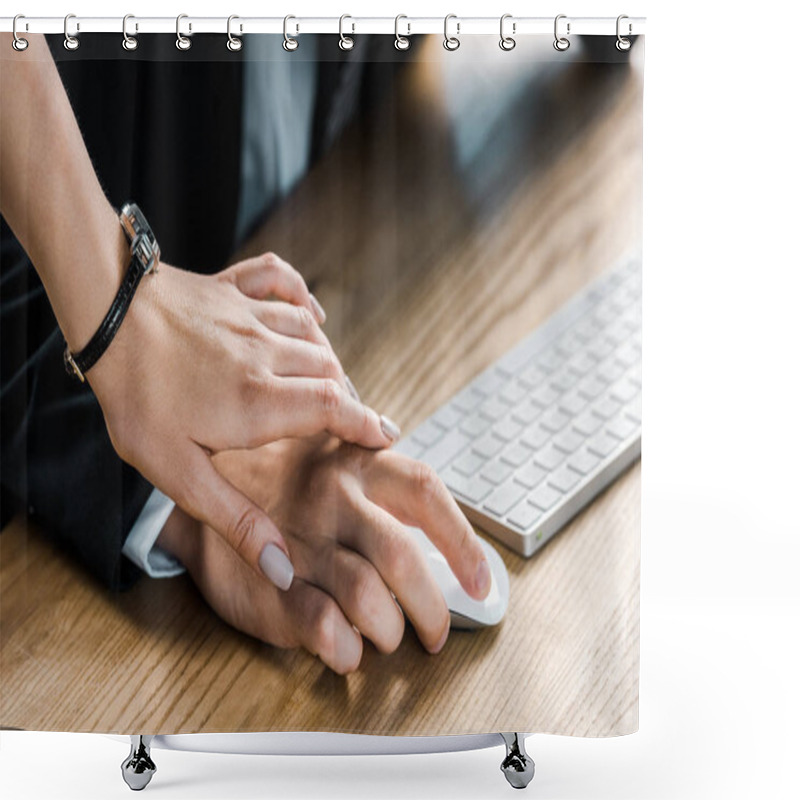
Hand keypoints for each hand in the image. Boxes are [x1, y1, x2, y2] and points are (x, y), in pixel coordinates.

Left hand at [88, 252, 399, 590]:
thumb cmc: (136, 397)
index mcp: (260, 402)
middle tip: (349, 423)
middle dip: (347, 399)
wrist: (105, 318)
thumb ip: (235, 520)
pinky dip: (302, 295)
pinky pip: (281, 281)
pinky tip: (311, 313)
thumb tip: (281, 568)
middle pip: (330, 373)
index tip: (386, 438)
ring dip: (326, 359)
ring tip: (328, 384)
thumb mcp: (178, 474)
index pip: (335, 410)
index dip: (367, 425)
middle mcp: (268, 356)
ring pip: (312, 335)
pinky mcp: (232, 290)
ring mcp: (251, 317)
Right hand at [158, 436, 491, 673]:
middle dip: (431, 610)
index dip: (463, 543)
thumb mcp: (339, 454)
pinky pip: (323, 627)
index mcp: (360, 463)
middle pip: (403, 560)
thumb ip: (387, 483)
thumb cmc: (288, 476)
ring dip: (389, 631)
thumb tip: (450, 543)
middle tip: (435, 633)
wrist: (209, 483)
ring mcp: (302, 541)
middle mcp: (335, 499)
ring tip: (385, 634)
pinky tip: (347, 648)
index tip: (481, 583)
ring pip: (369, 600)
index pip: (427, 495)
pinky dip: (346, 650)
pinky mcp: (272, 582)